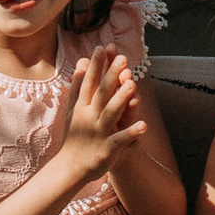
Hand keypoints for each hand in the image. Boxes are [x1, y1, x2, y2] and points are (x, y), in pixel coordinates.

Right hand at [60, 51, 145, 183]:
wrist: (71, 167)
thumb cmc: (75, 135)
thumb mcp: (73, 109)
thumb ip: (78, 86)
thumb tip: (81, 61)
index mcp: (82, 106)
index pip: (89, 82)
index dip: (96, 65)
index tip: (102, 47)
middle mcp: (89, 116)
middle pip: (101, 93)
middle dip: (111, 75)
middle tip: (123, 58)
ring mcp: (98, 132)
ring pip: (111, 113)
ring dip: (121, 99)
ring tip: (133, 84)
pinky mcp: (107, 149)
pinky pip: (120, 140)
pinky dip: (131, 133)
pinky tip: (144, 125)